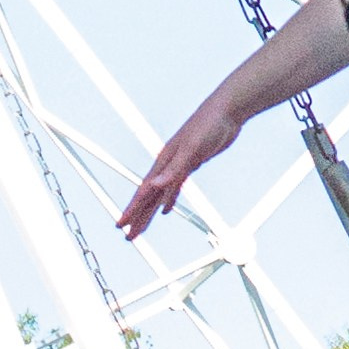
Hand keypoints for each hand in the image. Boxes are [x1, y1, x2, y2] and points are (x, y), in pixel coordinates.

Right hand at [120, 91, 245, 238]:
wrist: (227, 111)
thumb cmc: (209, 125)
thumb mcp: (192, 147)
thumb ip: (174, 168)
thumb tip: (155, 185)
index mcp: (164, 161)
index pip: (144, 191)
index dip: (132, 209)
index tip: (121, 224)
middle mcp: (168, 165)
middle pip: (149, 197)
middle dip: (138, 216)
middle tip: (129, 236)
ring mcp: (179, 165)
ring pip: (160, 194)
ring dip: (150, 211)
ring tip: (142, 227)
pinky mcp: (191, 164)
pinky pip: (175, 188)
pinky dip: (169, 200)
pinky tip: (166, 209)